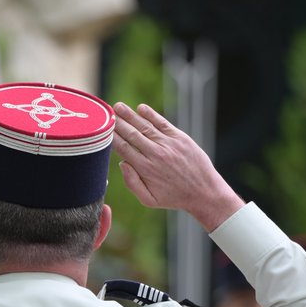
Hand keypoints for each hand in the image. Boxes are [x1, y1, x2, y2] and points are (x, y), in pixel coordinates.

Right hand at [112, 102, 243, 229]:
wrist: (203, 191)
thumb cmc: (174, 197)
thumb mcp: (149, 200)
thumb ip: (132, 184)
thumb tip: (122, 163)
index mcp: (145, 169)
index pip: (123, 149)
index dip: (111, 137)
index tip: (102, 130)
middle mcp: (156, 154)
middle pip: (132, 134)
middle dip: (118, 123)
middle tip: (106, 113)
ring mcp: (168, 144)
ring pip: (145, 126)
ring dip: (130, 115)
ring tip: (118, 106)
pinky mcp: (180, 138)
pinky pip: (162, 123)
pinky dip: (151, 115)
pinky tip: (141, 108)